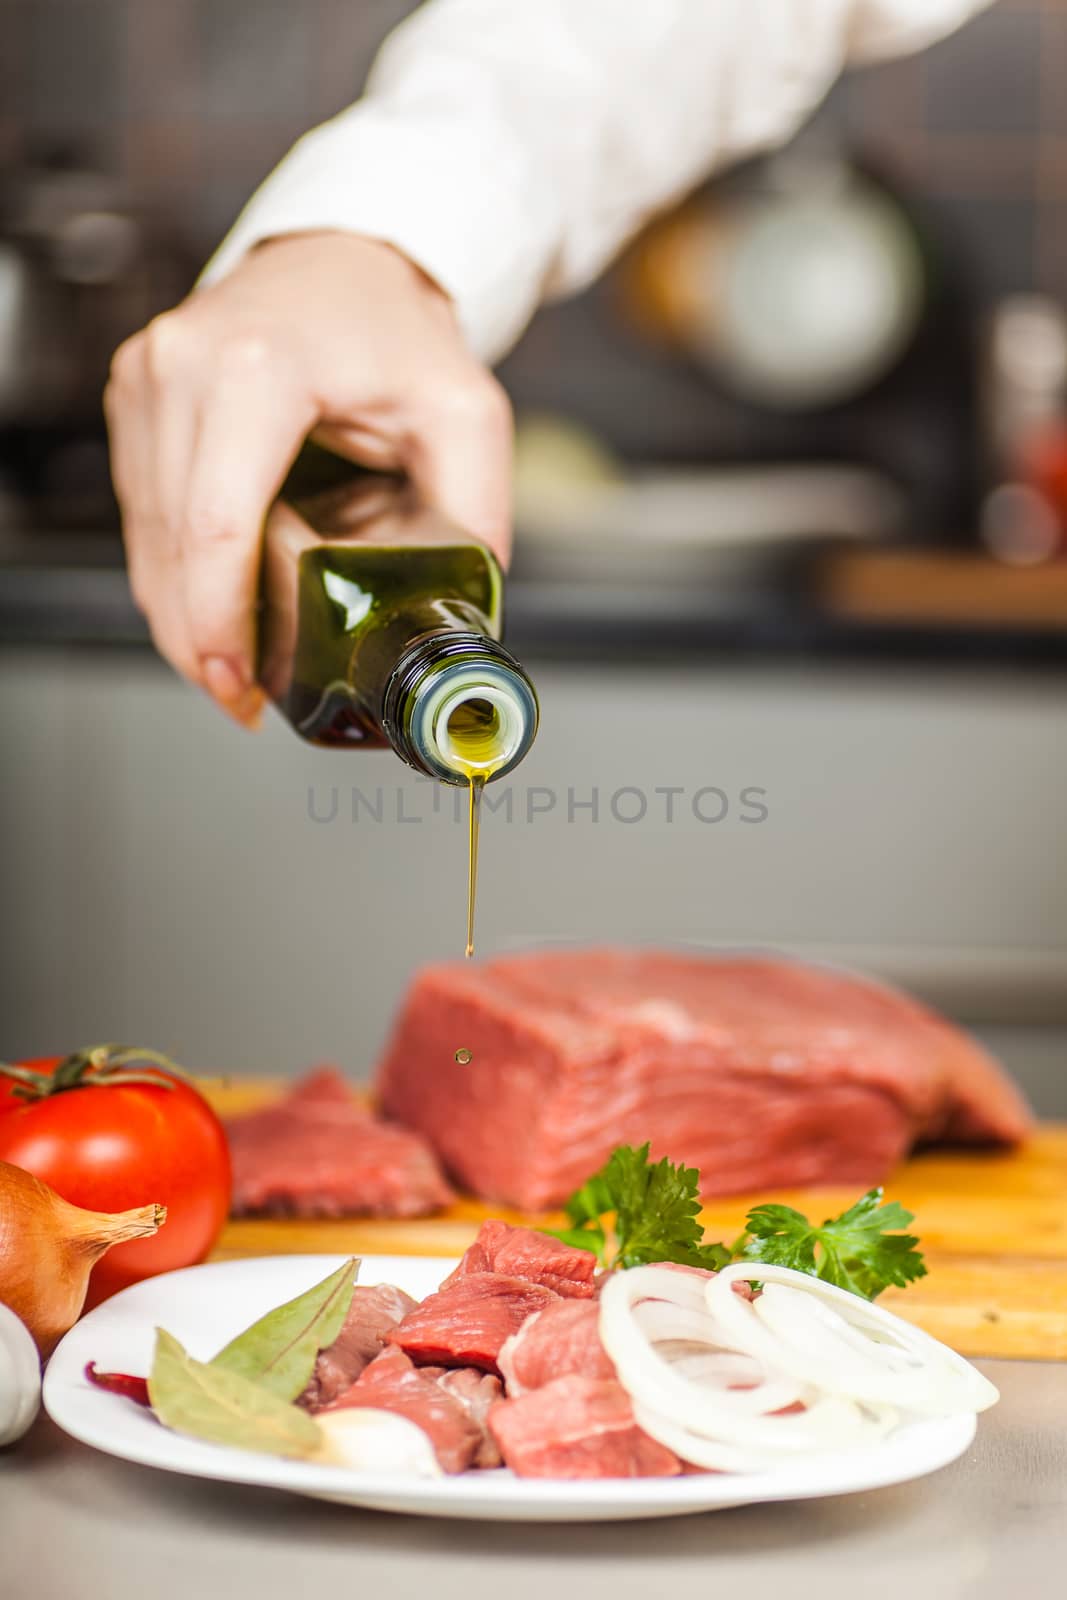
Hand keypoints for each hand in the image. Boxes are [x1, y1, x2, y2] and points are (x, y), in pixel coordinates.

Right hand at [105, 234, 512, 726]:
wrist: (341, 256)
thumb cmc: (394, 326)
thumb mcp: (463, 410)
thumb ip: (474, 508)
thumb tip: (466, 606)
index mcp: (258, 368)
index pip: (217, 523)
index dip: (221, 621)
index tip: (241, 681)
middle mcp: (182, 367)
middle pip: (172, 545)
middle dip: (201, 639)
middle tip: (244, 698)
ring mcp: (147, 380)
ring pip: (146, 537)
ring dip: (181, 615)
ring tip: (233, 669)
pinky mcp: (136, 398)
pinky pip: (143, 512)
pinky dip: (172, 573)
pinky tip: (211, 612)